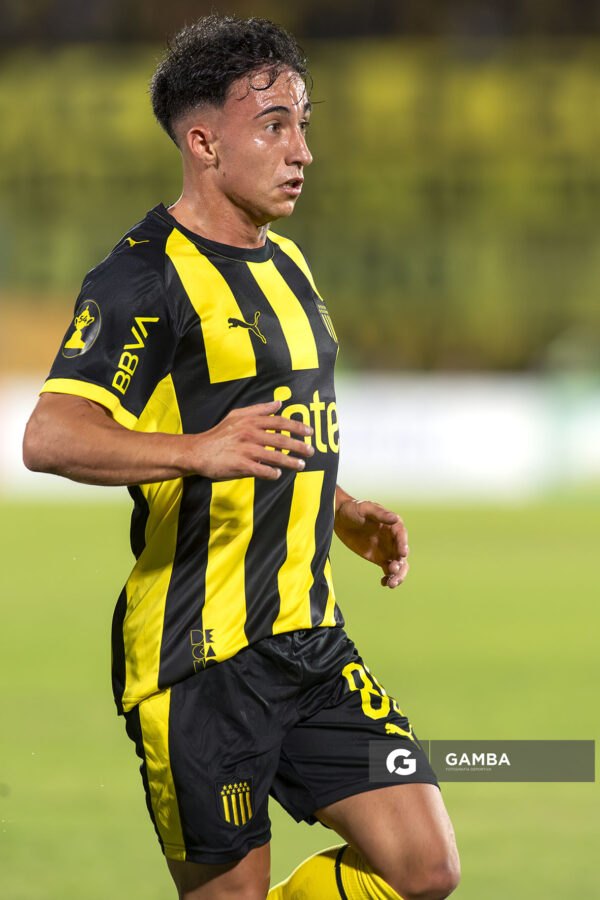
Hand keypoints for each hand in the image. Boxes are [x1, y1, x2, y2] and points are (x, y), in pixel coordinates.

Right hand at [189, 400, 313, 480]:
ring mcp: (245, 450)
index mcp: (251, 421)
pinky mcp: (240, 465)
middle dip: (299, 446)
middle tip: (311, 451)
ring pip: (274, 456)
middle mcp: (250, 434)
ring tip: (301, 465)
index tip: (310, 432)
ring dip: (290, 462)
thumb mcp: (237, 416)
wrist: (198, 451)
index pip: (280, 422)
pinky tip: (278, 474)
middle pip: (281, 440)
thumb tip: (278, 403)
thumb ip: (258, 409)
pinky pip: (261, 470)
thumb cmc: (219, 434)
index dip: (297, 427)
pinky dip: (272, 473)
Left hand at [334, 499, 408, 587]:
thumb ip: (380, 514)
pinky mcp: (379, 558)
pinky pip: (388, 571)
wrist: (340, 518)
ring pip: (398, 565)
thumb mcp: (366, 509)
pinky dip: (389, 578)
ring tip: (390, 584)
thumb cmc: (354, 509)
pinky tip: (384, 583)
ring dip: (397, 575)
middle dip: (401, 564)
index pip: (401, 536)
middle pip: (402, 554)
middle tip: (393, 570)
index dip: (403, 544)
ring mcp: (387, 550)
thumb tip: (396, 518)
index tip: (403, 553)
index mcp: (393, 525)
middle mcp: (393, 539)